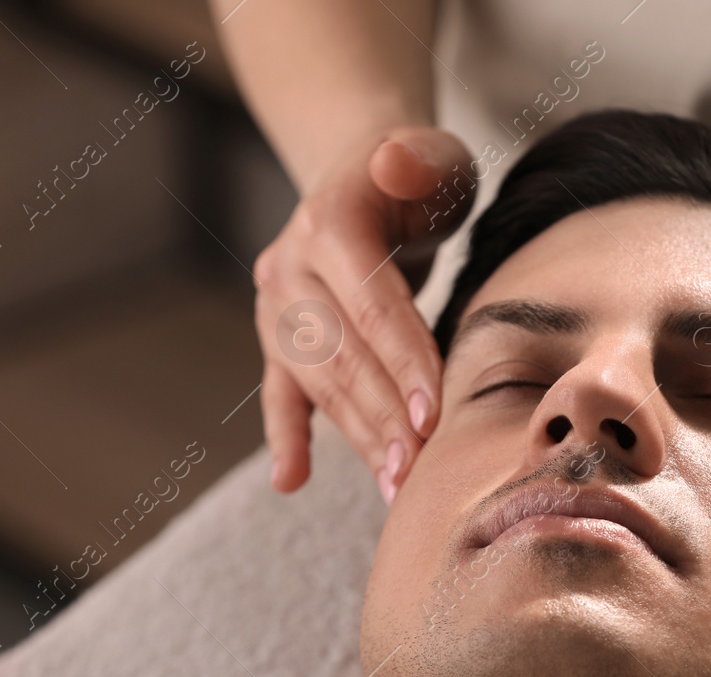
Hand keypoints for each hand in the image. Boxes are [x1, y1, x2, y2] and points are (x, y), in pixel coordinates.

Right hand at [254, 126, 474, 502]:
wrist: (367, 176)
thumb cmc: (418, 174)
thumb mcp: (430, 153)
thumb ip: (416, 159)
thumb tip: (396, 162)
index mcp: (329, 223)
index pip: (372, 307)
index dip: (403, 363)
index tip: (433, 417)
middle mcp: (290, 267)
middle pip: (343, 356)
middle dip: (385, 418)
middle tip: (422, 474)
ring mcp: (277, 308)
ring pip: (320, 384)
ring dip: (358, 439)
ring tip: (396, 489)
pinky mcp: (278, 340)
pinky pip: (280, 394)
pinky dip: (287, 438)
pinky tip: (291, 481)